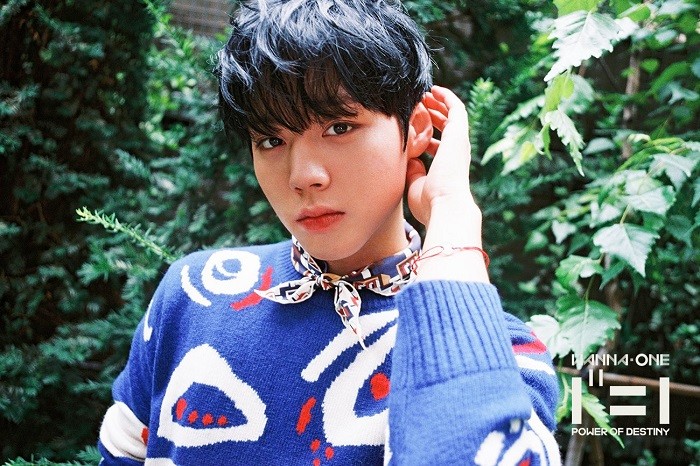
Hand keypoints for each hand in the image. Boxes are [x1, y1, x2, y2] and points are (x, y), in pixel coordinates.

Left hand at [406, 86, 479, 225]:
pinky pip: (456, 108)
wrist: (445, 205)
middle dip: (433, 115)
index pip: (438, 145)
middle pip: (446, 127)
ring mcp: (458, 142)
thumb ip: (414, 171)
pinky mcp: (459, 134)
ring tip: (425, 93)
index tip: (414, 127)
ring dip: (438, 103)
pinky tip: (434, 90)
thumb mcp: (416, 184)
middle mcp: (455, 152)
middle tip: (419, 104)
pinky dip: (446, 97)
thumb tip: (411, 159)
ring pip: (452, 115)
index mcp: (446, 165)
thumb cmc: (429, 203)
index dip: (427, 134)